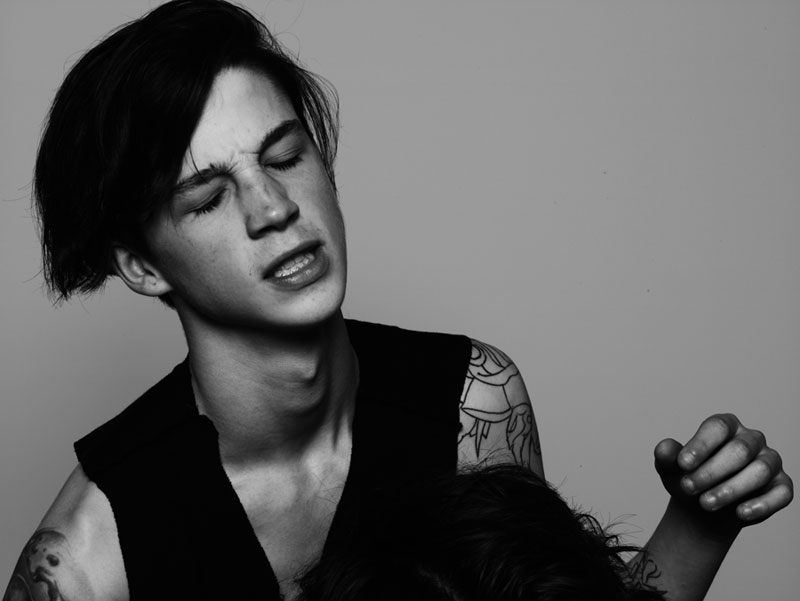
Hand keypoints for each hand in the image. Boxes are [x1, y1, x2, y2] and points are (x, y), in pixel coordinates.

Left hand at [654, 413, 792, 532]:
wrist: (701, 508)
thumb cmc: (687, 478)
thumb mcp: (670, 467)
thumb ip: (666, 455)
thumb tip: (665, 448)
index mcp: (725, 426)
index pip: (718, 427)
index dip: (701, 444)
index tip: (682, 464)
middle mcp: (751, 439)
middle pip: (739, 449)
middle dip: (712, 471)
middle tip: (688, 487)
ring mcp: (770, 461)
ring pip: (760, 470)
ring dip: (731, 489)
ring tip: (705, 504)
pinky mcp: (781, 486)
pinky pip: (781, 493)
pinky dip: (762, 504)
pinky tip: (740, 513)